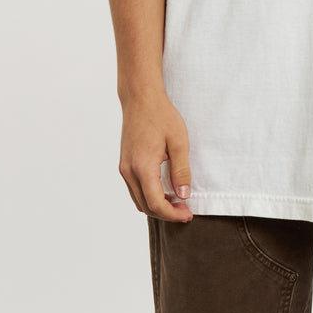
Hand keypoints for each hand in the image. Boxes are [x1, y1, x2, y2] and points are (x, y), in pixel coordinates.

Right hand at [119, 91, 193, 222]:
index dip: (172, 214)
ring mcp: (124, 168)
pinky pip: (135, 189)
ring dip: (156, 206)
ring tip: (177, 203)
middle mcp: (129, 171)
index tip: (188, 214)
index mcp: (142, 167)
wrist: (140, 98)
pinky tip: (164, 191)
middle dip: (166, 214)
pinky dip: (148, 196)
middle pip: (145, 206)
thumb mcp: (178, 141)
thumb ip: (181, 170)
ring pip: (138, 200)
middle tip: (185, 211)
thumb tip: (184, 195)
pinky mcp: (124, 164)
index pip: (156, 203)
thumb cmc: (161, 116)